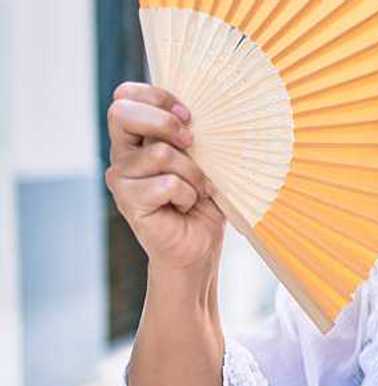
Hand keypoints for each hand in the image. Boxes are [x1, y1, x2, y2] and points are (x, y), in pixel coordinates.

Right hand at [105, 82, 224, 275]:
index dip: (157, 96)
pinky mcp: (128, 201)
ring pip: (160, 153)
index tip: (189, 114)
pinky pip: (167, 184)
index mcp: (137, 136)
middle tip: (191, 143)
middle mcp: (123, 154)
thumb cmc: (204, 197)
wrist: (200, 244)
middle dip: (165, 123)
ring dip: (192, 173)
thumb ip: (189, 132)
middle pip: (122, 112)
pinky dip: (188, 195)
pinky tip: (185, 206)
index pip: (126, 95)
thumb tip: (198, 111)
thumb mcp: (202, 156)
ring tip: (196, 190)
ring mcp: (121, 178)